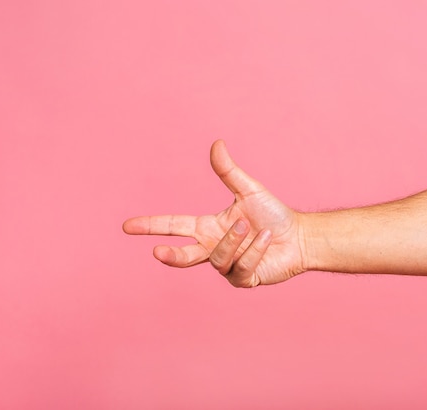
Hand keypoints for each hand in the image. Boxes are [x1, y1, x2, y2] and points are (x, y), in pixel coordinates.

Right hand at [122, 140, 306, 286]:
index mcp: (208, 228)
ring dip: (235, 240)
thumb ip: (228, 171)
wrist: (298, 236)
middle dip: (170, 255)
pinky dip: (255, 250)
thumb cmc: (273, 214)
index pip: (174, 227)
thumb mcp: (248, 189)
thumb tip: (217, 143)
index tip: (127, 226)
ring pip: (219, 257)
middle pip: (183, 256)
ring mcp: (227, 266)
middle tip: (158, 252)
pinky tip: (266, 240)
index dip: (151, 226)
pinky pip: (241, 267)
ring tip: (252, 227)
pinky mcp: (244, 279)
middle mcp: (213, 248)